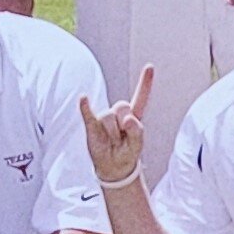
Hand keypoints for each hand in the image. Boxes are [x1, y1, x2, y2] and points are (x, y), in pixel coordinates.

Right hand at [79, 63, 152, 188]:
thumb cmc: (127, 152)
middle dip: (124, 124)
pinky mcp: (92, 124)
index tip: (150, 66)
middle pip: (122, 106)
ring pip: (109, 117)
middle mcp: (118, 113)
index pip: (140, 96)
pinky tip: (83, 98)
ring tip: (112, 143)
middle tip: (122, 139)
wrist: (113, 167)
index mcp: (134, 115)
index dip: (145, 82)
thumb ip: (137, 131)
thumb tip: (128, 119)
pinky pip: (87, 114)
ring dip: (112, 134)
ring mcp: (104, 118)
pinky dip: (85, 107)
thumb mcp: (138, 145)